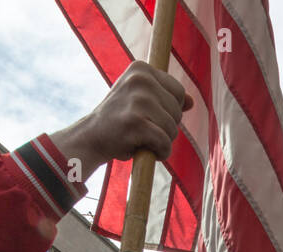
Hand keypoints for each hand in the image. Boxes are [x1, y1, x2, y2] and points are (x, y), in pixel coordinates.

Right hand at [48, 61, 193, 179]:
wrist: (90, 137)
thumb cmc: (119, 119)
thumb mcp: (141, 101)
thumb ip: (165, 98)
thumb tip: (192, 102)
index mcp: (141, 68)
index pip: (178, 92)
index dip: (169, 109)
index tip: (147, 114)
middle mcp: (141, 79)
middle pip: (177, 110)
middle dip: (166, 126)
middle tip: (141, 128)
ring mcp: (139, 100)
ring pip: (173, 128)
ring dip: (162, 140)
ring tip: (140, 138)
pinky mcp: (136, 122)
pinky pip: (165, 143)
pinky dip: (160, 152)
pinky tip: (145, 150)